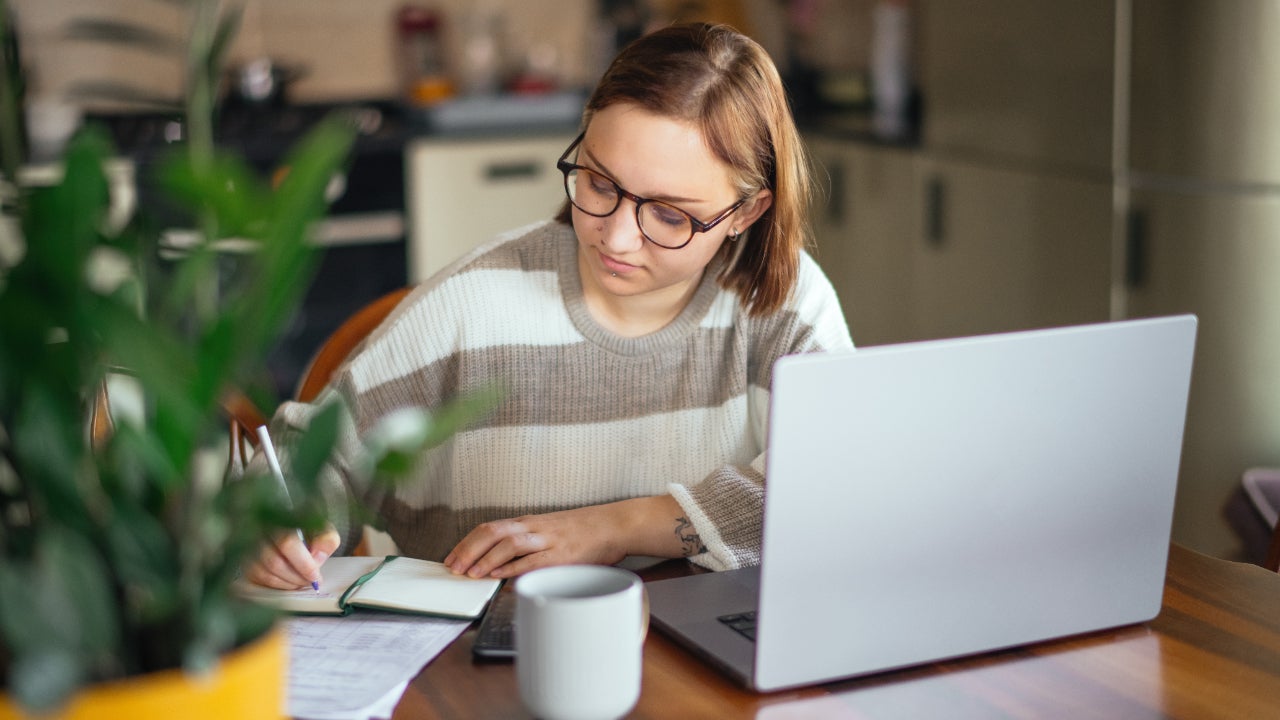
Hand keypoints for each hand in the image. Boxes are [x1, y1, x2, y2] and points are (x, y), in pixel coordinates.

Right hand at [243, 526, 341, 589]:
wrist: (290, 529)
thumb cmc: (307, 530)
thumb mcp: (323, 529)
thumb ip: (326, 540)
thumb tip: (317, 557)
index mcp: (279, 518)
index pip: (287, 543)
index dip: (303, 564)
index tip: (315, 576)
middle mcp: (258, 531)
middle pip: (274, 562)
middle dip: (297, 577)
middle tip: (311, 581)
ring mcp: (247, 548)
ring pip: (265, 574)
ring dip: (288, 583)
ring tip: (301, 581)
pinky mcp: (244, 562)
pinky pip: (258, 580)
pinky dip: (276, 586)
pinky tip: (288, 582)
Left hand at [444, 504, 630, 578]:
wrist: (614, 524)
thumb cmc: (583, 530)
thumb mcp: (549, 531)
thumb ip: (528, 545)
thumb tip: (501, 563)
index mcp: (528, 522)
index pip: (489, 528)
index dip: (466, 543)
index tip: (452, 558)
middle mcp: (534, 527)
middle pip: (492, 532)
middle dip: (469, 551)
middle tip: (453, 567)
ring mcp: (548, 539)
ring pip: (509, 543)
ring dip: (487, 559)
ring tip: (472, 574)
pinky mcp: (563, 554)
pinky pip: (533, 560)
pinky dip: (514, 568)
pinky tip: (500, 576)